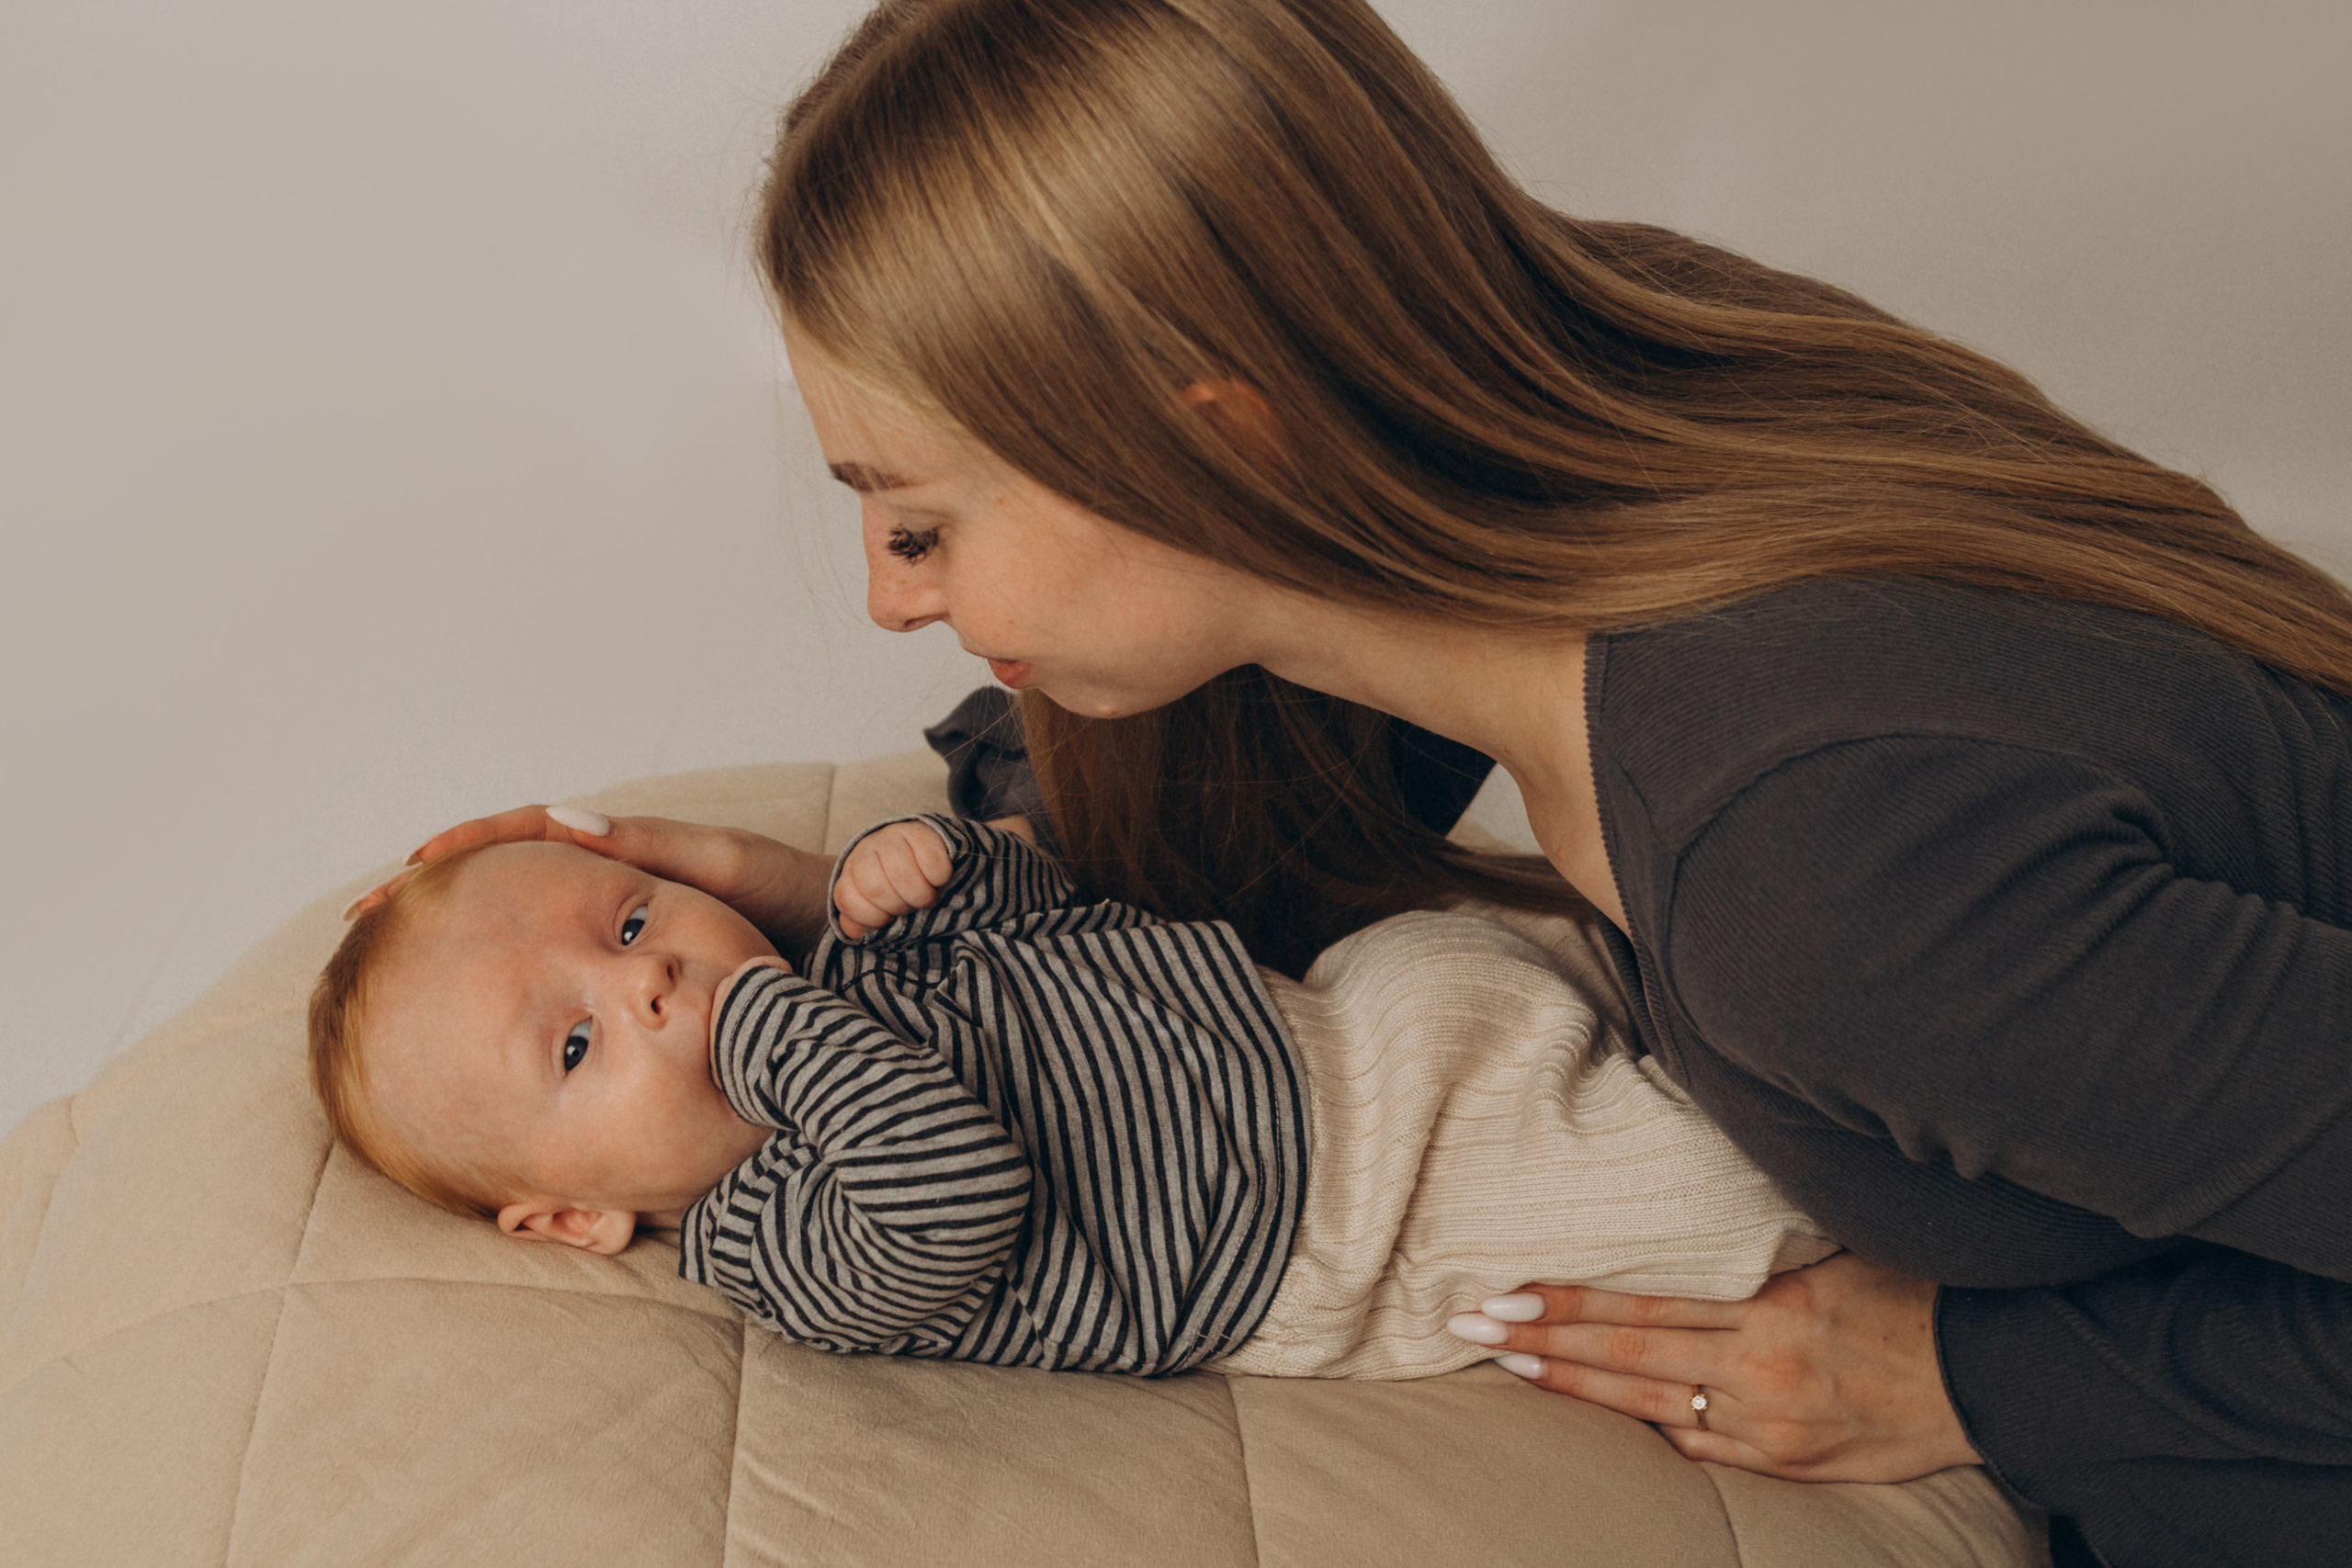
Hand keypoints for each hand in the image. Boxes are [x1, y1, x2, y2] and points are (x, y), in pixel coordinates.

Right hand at [346, 804, 833, 953]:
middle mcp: (612, 888)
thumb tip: (564, 818)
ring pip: (523, 933)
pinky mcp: (634, 975)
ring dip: (461, 943)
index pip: (525, 834)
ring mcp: (617, 932)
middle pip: (505, 883)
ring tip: (391, 970)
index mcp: (626, 851)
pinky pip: (556, 976)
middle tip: (363, 923)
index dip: (465, 849)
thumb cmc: (796, 897)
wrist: (853, 936)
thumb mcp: (727, 866)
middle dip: (435, 898)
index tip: (408, 868)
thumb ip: (657, 848)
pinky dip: (513, 989)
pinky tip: (477, 1024)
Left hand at [834, 820, 953, 938]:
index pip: (847, 899)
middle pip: (876, 888)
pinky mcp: (920, 831)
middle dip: (898, 906)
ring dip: (921, 895)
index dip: (871, 917)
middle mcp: (866, 849)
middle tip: (911, 906)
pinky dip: (938, 878)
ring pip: (903, 876)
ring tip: (926, 896)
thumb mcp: (874, 905)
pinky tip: (937, 880)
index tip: (887, 918)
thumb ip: (861, 922)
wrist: (920, 846)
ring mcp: (891, 836)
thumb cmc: (896, 885)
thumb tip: (860, 933)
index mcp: (850, 872)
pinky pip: (931, 862)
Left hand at [1447, 1253, 1979, 1482]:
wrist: (1993, 1377)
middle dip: (1541, 1342)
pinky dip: (1650, 1425)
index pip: (1643, 1306)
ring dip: (1571, 1386)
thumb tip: (1681, 1216)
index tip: (1505, 1291)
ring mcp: (1770, 1425)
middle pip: (1627, 1358)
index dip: (1568, 1302)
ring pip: (1649, 1406)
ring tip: (1507, 1365)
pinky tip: (1599, 1410)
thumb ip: (1758, 1247)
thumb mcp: (1835, 1249)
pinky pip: (1701, 1444)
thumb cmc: (1916, 1292)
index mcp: (1771, 1309)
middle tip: (1470, 1325)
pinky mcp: (1788, 1463)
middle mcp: (1760, 1371)